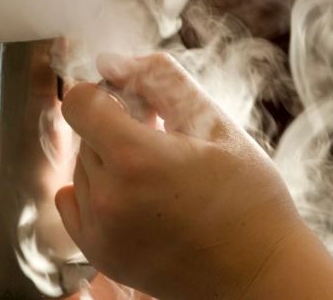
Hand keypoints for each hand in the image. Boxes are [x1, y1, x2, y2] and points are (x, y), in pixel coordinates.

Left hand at [55, 53, 332, 298]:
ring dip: (110, 159)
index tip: (139, 104)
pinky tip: (139, 196)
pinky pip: (73, 202)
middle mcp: (108, 198)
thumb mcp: (213, 121)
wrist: (260, 270)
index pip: (80, 101)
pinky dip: (97, 192)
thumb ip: (157, 79)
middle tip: (167, 141)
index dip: (109, 92)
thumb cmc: (247, 193)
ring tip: (162, 173)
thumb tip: (108, 62)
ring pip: (82, 166)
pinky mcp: (100, 254)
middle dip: (118, 127)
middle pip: (86, 134)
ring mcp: (101, 232)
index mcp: (136, 158)